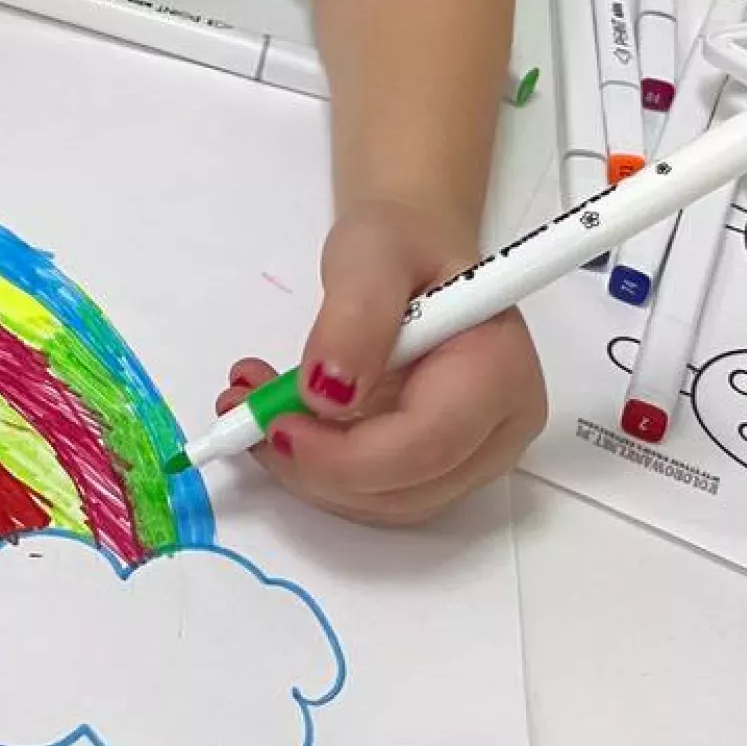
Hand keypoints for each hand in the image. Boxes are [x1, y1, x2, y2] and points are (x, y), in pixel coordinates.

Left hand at [218, 197, 545, 525]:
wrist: (409, 252)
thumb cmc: (402, 243)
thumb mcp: (372, 255)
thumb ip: (355, 318)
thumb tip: (326, 394)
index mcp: (501, 370)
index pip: (427, 445)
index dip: (346, 454)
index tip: (275, 425)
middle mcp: (500, 426)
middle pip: (404, 487)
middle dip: (313, 466)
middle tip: (245, 415)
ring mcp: (473, 456)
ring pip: (381, 501)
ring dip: (305, 470)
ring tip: (251, 408)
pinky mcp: (437, 469)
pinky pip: (372, 493)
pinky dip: (315, 467)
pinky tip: (278, 420)